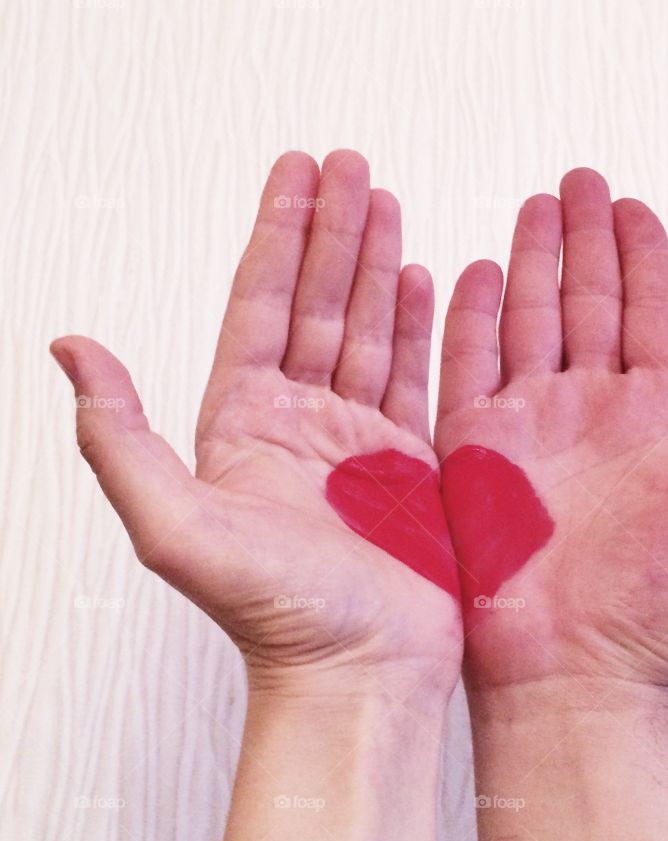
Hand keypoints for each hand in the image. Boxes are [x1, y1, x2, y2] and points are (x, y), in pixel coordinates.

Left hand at [52, 150, 460, 697]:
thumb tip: (71, 351)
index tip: (297, 177)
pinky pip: (414, 373)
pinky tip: (422, 282)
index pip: (263, 304)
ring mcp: (358, 438)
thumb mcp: (178, 526)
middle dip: (334, 229)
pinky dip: (420, 323)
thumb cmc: (279, 616)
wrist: (360, 672)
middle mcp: (300, 421)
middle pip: (319, 301)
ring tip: (386, 205)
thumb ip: (122, 438)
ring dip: (375, 263)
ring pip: (368, 327)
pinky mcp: (409, 460)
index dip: (279, 234)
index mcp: (245, 424)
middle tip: (349, 167)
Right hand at [436, 167, 667, 695]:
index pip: (652, 313)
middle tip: (579, 184)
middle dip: (584, 238)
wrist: (579, 672)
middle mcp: (592, 410)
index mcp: (658, 418)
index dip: (645, 257)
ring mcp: (531, 424)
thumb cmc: (661, 619)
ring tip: (535, 210)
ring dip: (533, 261)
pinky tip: (477, 274)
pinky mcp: (476, 448)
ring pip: (531, 319)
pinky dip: (472, 319)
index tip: (635, 208)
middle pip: (589, 301)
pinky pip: (471, 367)